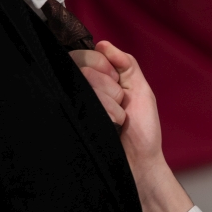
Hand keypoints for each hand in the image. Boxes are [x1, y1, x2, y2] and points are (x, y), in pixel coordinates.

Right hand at [71, 41, 193, 211]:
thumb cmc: (141, 134)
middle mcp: (80, 93)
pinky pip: (82, 102)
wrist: (140, 167)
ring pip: (85, 83)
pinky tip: (110, 128)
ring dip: (111, 104)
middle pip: (85, 68)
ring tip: (115, 122)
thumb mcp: (141, 91)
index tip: (118, 86)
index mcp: (97, 83)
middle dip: (112, 89)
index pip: (86, 55)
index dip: (104, 68)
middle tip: (120, 108)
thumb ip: (126, 64)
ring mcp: (73, 108)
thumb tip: (104, 44)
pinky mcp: (69, 123)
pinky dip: (106, 113)